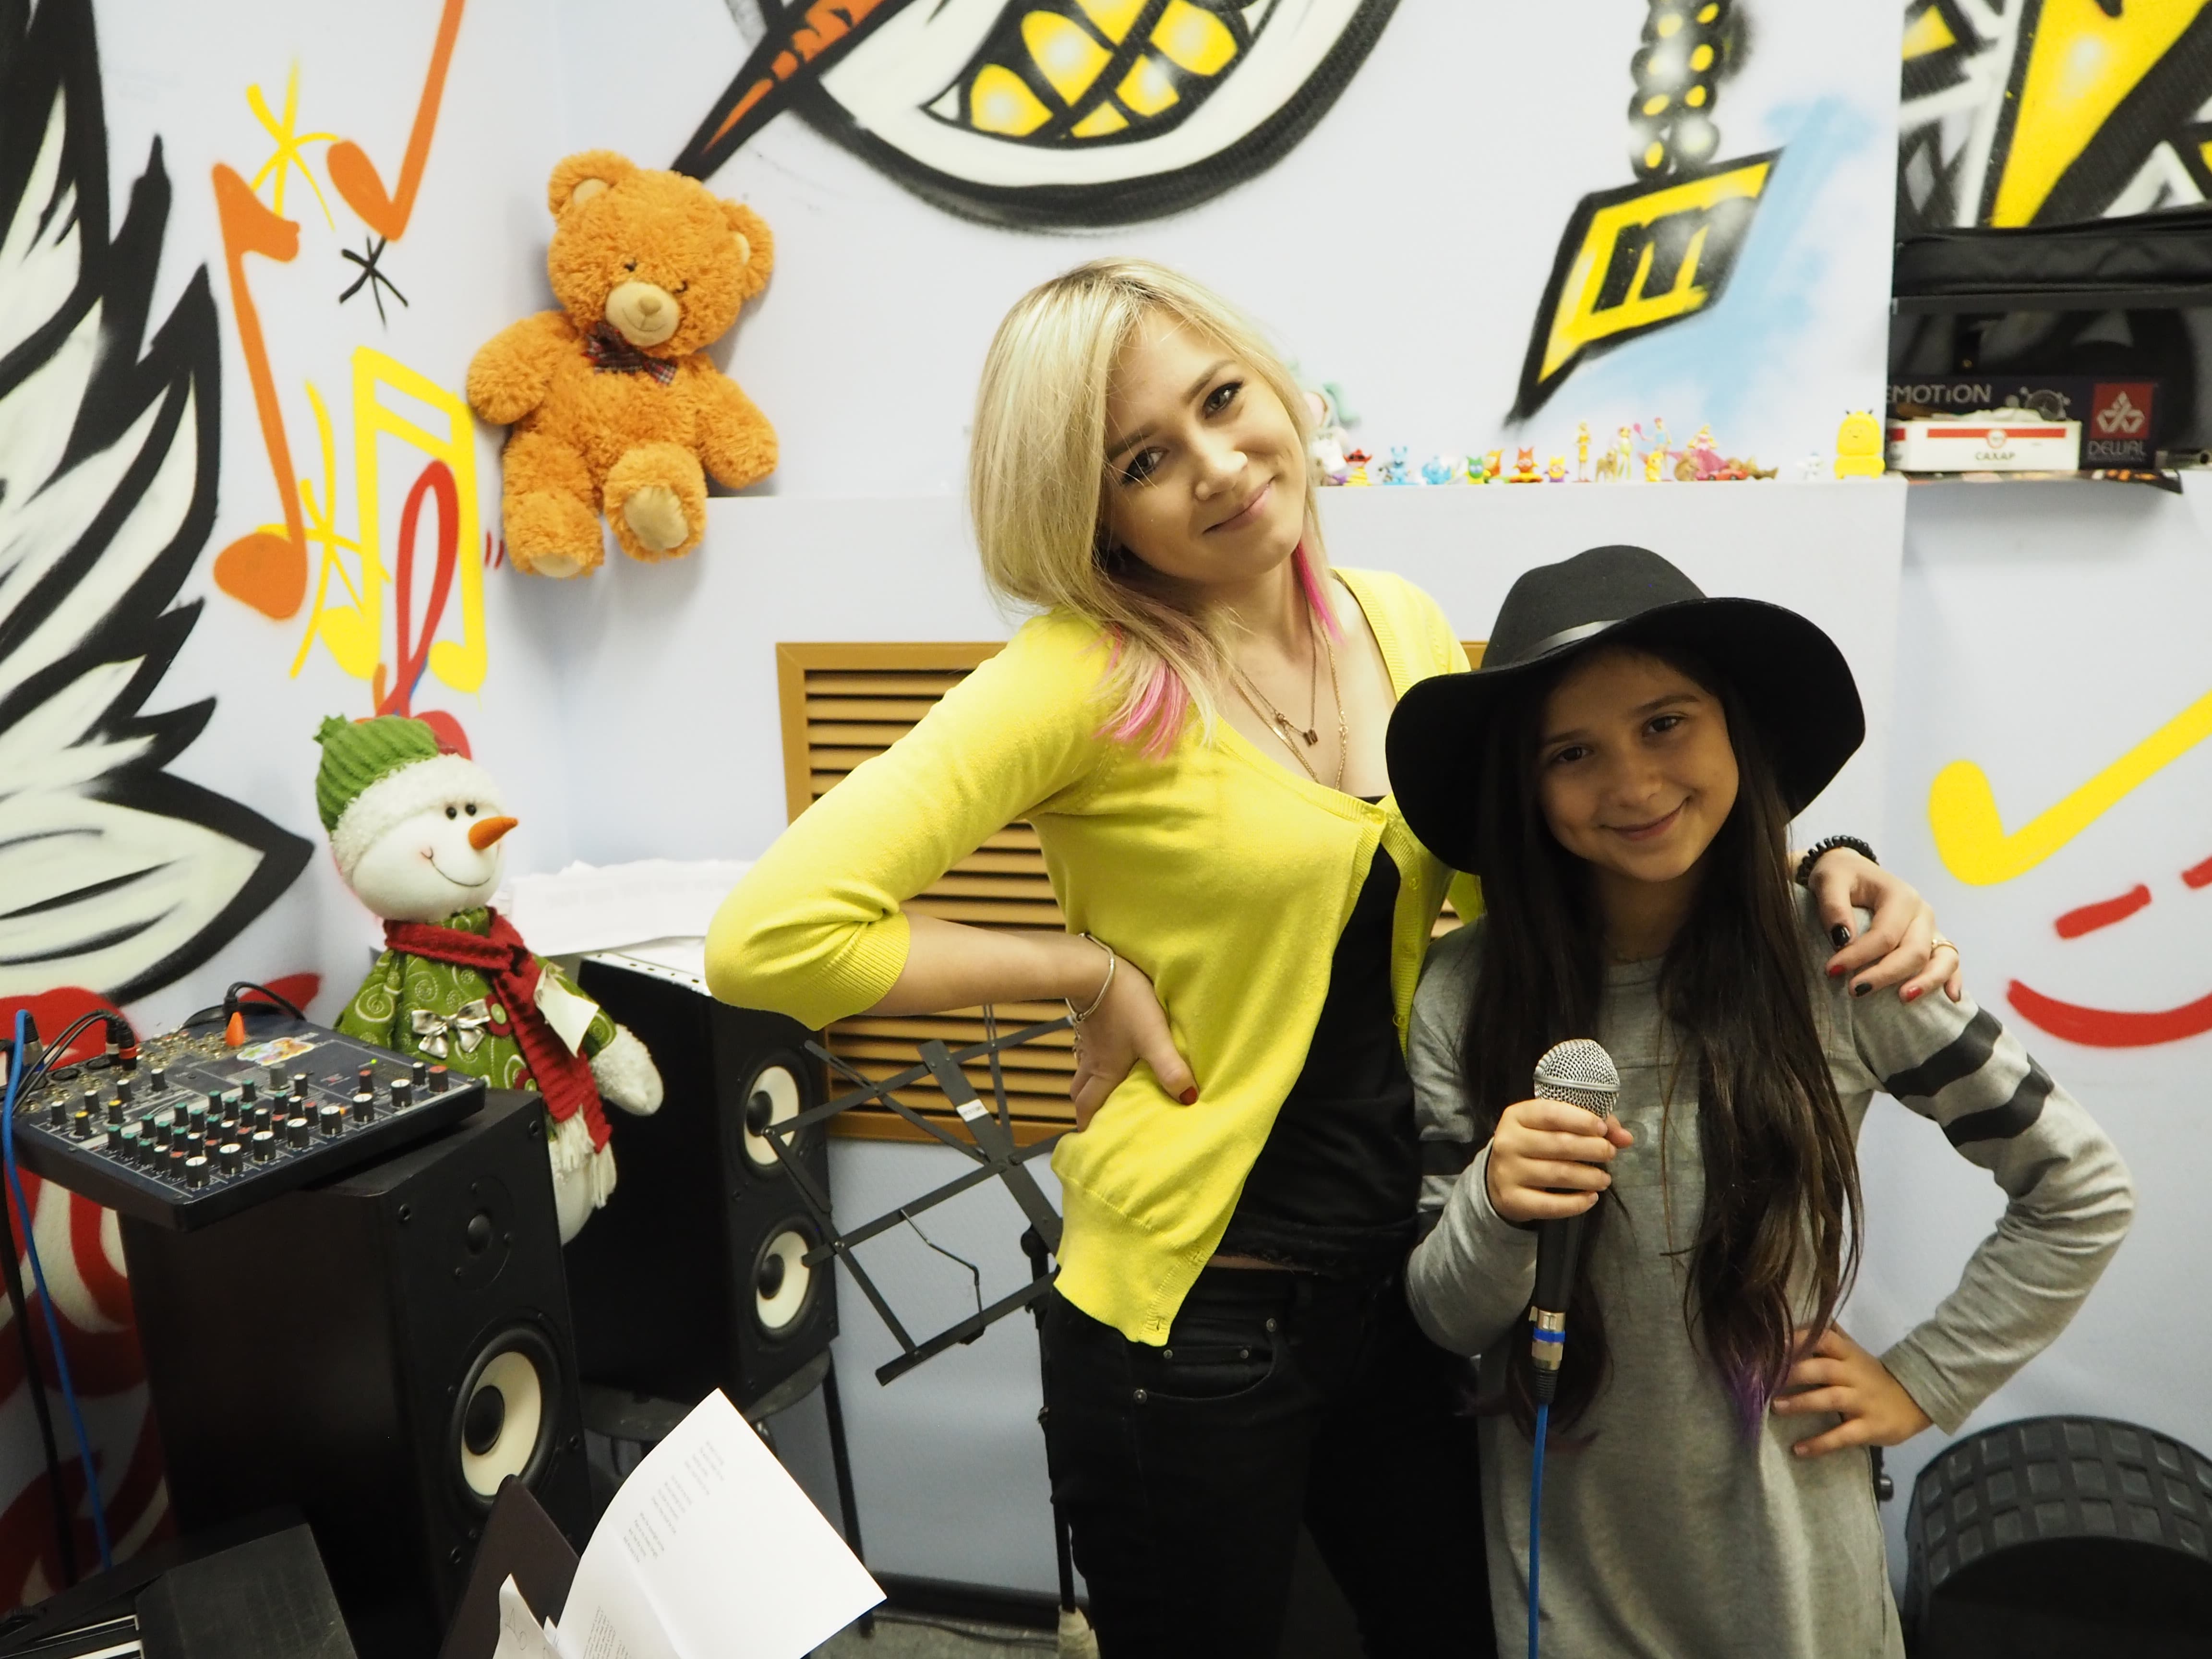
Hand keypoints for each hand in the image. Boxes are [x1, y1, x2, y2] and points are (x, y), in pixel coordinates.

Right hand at [1067, 948, 1196, 1130]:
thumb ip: (1170, 1067)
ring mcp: (1089, 1042)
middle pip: (1081, 1095)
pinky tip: (1111, 1055)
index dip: (1089, 1129)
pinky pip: (1089, 1052)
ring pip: (1084, 1073)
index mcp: (1106, 1071)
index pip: (1089, 1109)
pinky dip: (1095, 1062)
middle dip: (1088, 1112)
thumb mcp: (1153, 1036)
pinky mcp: (1091, 1023)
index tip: (1092, 1145)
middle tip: (1100, 1122)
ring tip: (1106, 1094)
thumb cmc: (1123, 1000)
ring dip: (1091, 1087)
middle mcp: (1093, 1061)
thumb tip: (1188, 1099)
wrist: (1094, 965)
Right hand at [1483, 1099, 1633, 1224]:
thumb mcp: (1553, 1127)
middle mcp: (1508, 1142)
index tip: (1603, 1130)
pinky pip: (1550, 1205)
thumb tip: (1625, 1137)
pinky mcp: (1512, 1199)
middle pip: (1559, 1144)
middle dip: (1593, 1149)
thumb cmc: (1534, 1145)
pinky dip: (1576, 1203)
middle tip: (1610, 1153)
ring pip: (1559, 1174)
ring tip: (1604, 1179)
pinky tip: (1591, 1198)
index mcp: (1517, 1116)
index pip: (1551, 1113)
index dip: (1581, 1120)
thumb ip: (1589, 1126)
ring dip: (1589, 1176)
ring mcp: (1507, 1172)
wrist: (1499, 1177)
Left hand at [1771, 1325, 1932, 1455]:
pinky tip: (1798, 1450)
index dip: (1800, 1339)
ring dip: (1801, 1403)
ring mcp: (1863, 1402)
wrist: (1915, 1401)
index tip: (1772, 1344)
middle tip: (1766, 1379)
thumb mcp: (1854, 1354)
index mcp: (1849, 1355)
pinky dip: (1820, 1444)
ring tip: (1776, 1407)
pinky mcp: (1870, 1428)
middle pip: (1823, 1369)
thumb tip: (1796, 1320)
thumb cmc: (1872, 1377)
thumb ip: (1829, 1339)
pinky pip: (1842, 1436)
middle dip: (1794, 1372)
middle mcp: (1854, 1375)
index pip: (1825, 1338)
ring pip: (1830, 1399)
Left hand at [1806, 848, 1962, 1002]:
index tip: (1831, 971)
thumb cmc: (1840, 877)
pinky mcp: (1932, 941)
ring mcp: (1930, 928)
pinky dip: (1952, 979)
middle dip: (1885, 974)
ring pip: (1943, 959)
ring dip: (1926, 982)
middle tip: (1854, 991)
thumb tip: (1842, 939)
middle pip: (1914, 951)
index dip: (1858, 956)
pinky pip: (1950, 961)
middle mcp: (1921, 913)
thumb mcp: (1828, 881)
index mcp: (1901, 896)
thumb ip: (1833, 907)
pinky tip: (1950, 998)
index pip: (1885, 935)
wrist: (1851, 871)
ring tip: (1903, 999)